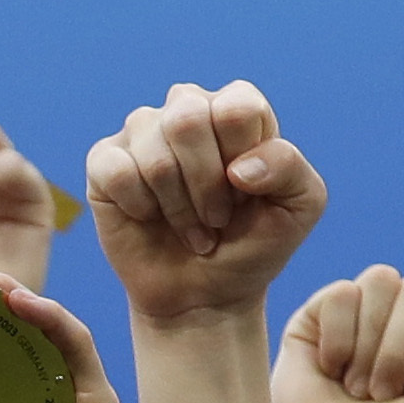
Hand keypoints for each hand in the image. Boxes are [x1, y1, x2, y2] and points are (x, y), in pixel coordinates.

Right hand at [87, 80, 328, 326]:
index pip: (236, 106)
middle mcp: (186, 108)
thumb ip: (289, 168)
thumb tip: (238, 168)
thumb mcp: (299, 207)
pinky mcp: (104, 163)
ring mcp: (141, 133)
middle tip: (216, 217)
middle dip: (206, 184)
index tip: (246, 194)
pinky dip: (139, 206)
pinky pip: (116, 171)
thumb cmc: (253, 245)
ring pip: (153, 151)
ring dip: (178, 206)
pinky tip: (149, 218)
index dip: (242, 158)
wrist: (206, 296)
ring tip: (190, 227)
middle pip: (187, 118)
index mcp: (236, 107)